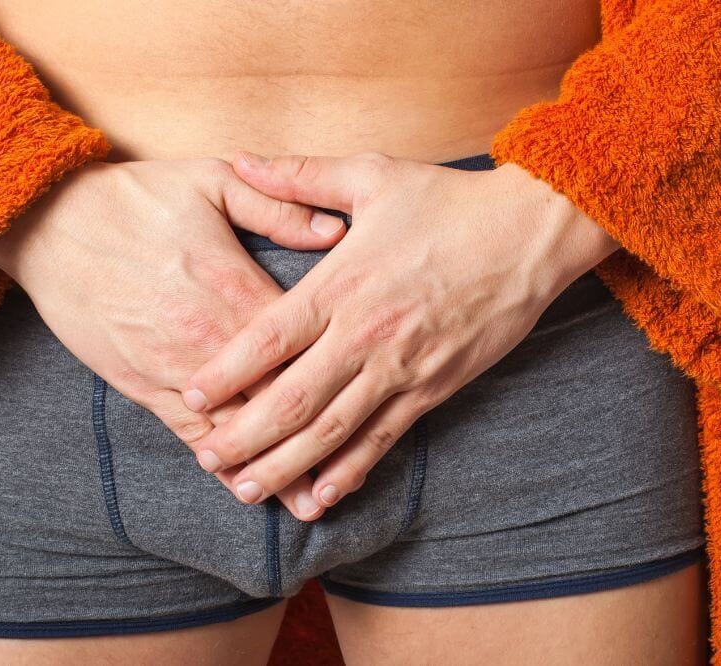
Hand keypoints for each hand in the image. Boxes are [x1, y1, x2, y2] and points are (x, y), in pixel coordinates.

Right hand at [0, 157, 348, 519]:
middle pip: (275, 398)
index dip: (339, 376)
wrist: (51, 223)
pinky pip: (187, 430)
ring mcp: (174, 365)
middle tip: (351, 478)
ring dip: (271, 465)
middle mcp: (210, 337)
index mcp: (235, 287)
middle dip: (314, 439)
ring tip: (307, 502)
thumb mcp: (211, 181)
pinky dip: (217, 460)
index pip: (302, 344)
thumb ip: (278, 207)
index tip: (377, 398)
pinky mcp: (141, 382)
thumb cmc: (135, 198)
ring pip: (234, 426)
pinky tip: (241, 486)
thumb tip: (337, 231)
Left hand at [180, 151, 620, 513]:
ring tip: (246, 490)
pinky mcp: (433, 388)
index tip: (191, 396)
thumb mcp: (369, 175)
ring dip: (286, 465)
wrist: (529, 232)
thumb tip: (240, 159)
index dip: (226, 372)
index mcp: (342, 282)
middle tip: (206, 459)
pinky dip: (351, 470)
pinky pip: (384, 438)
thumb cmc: (447, 202)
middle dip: (244, 436)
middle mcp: (365, 333)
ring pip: (333, 430)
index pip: (269, 338)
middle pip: (292, 399)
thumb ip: (298, 176)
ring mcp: (401, 367)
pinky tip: (321, 494)